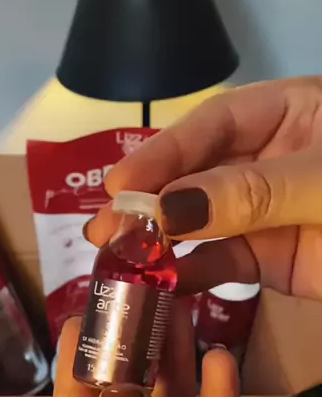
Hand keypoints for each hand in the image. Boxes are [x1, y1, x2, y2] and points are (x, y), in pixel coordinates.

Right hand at [85, 76, 321, 301]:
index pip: (215, 123)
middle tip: (104, 228)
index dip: (165, 152)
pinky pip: (220, 264)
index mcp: (291, 113)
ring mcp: (266, 212)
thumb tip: (168, 208)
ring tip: (114, 257)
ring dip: (157, 240)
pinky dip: (187, 275)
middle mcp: (269, 158)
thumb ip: (253, 192)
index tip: (122, 184)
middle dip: (149, 200)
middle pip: (197, 173)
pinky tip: (156, 283)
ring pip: (200, 222)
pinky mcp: (269, 259)